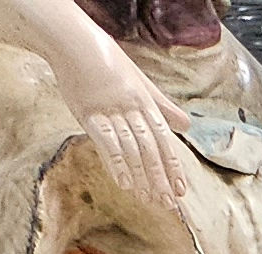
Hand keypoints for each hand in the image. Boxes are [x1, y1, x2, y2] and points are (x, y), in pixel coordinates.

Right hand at [46, 25, 191, 207]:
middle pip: (149, 148)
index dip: (172, 166)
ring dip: (140, 176)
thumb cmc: (107, 61)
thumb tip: (187, 126)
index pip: (163, 139)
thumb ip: (162, 106)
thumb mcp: (139, 81)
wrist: (74, 41)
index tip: (180, 190)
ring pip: (130, 148)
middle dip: (159, 177)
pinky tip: (123, 183)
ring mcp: (110, 110)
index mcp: (145, 101)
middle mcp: (131, 108)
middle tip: (168, 204)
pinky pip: (106, 141)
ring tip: (147, 199)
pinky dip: (116, 162)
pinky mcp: (88, 112)